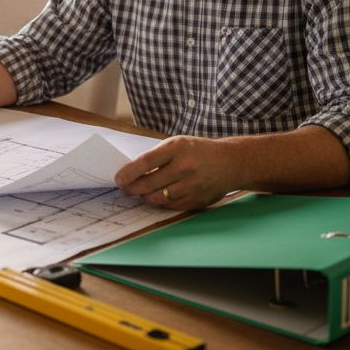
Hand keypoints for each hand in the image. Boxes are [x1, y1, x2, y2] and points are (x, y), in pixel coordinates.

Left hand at [113, 136, 244, 209]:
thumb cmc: (198, 151)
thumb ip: (157, 157)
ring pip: (158, 197)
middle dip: (131, 188)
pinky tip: (156, 196)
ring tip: (139, 192)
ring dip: (145, 196)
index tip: (118, 179)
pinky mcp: (196, 200)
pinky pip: (170, 205)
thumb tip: (131, 172)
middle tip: (124, 189)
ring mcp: (191, 186)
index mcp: (177, 148)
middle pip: (149, 183)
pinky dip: (160, 202)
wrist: (230, 163)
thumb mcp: (178, 144)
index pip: (145, 162)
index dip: (128, 173)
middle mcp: (184, 167)